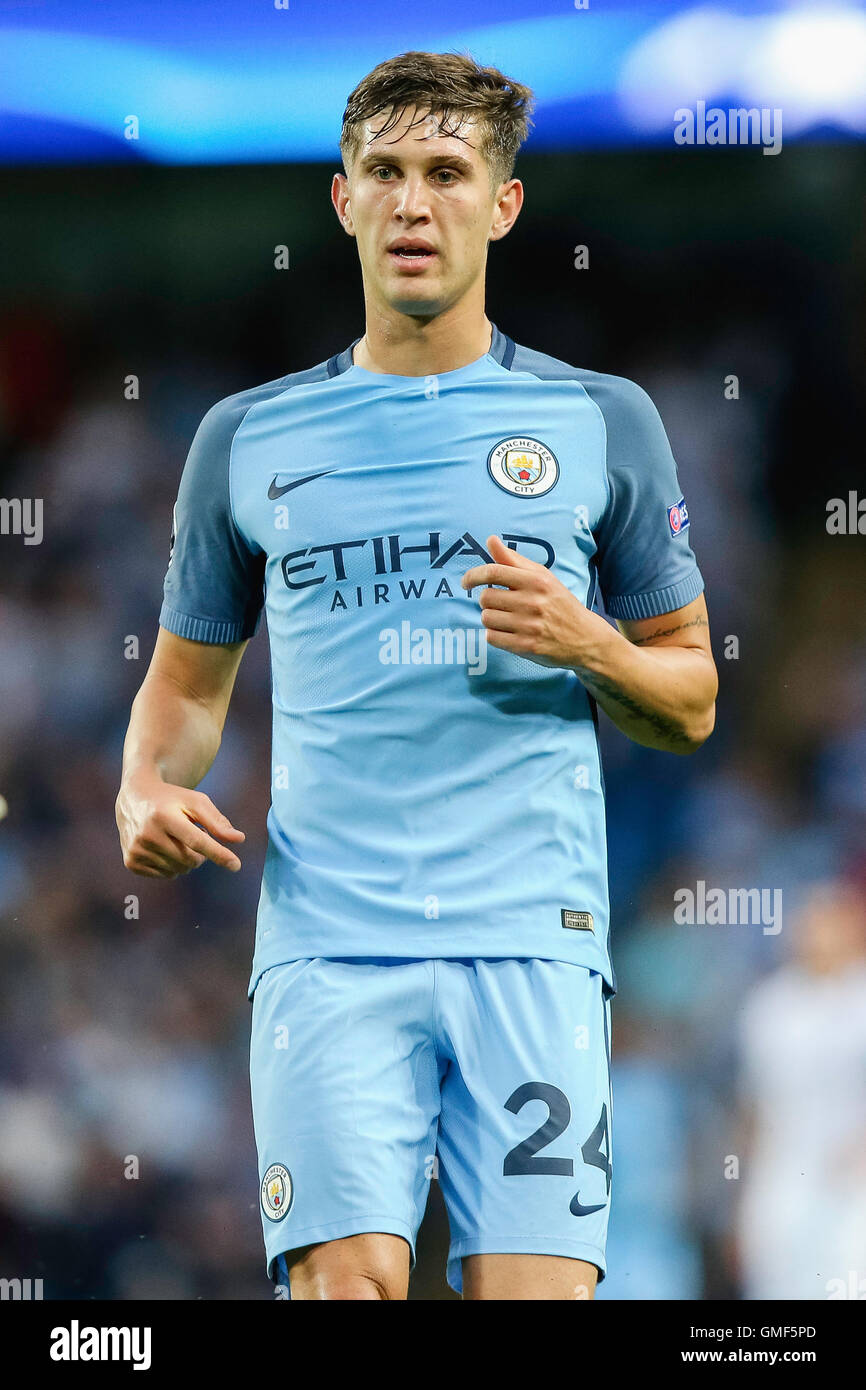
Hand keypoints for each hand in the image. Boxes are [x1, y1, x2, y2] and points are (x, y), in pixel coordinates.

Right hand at [116, 774, 244, 877]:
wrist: (134, 799)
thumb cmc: (171, 800)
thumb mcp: (195, 802)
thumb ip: (217, 821)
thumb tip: (238, 839)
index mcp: (163, 816)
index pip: (196, 841)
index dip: (218, 854)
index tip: (236, 865)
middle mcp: (147, 834)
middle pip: (190, 860)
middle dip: (200, 853)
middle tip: (193, 835)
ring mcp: (136, 850)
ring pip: (179, 870)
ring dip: (186, 859)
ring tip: (176, 839)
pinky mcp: (131, 862)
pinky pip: (166, 875)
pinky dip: (172, 866)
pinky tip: (164, 848)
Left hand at [461, 534, 608, 668]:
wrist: (584, 637)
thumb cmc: (559, 603)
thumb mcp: (542, 577)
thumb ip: (513, 559)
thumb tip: (490, 539)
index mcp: (536, 581)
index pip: (493, 572)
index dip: (473, 576)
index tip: (466, 583)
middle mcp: (532, 602)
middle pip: (485, 598)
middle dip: (488, 601)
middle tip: (502, 605)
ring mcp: (529, 626)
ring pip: (486, 618)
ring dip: (491, 619)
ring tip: (508, 619)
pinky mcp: (526, 647)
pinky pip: (491, 638)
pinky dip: (495, 635)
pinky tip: (510, 632)